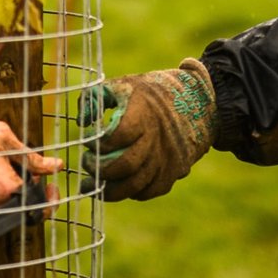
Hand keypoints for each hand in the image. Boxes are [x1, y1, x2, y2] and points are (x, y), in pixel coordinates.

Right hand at [0, 117, 62, 215]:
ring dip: (3, 197)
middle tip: (13, 172)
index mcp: (8, 188)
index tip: (51, 188)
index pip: (40, 201)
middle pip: (20, 206)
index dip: (50, 196)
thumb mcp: (3, 138)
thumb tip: (56, 166)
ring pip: (1, 212)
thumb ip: (32, 157)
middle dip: (22, 190)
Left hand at [93, 58, 215, 201]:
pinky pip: (149, 191)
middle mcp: (157, 140)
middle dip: (101, 170)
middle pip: (127, 166)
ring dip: (111, 190)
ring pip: (137, 185)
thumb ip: (95, 97)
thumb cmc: (150, 93)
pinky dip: (131, 192)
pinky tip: (117, 185)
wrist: (195, 102)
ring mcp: (167, 159)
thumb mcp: (122, 85)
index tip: (88, 141)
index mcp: (144, 115)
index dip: (99, 143)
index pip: (118, 136)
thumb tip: (82, 122)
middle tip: (86, 165)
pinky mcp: (174, 172)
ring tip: (92, 186)